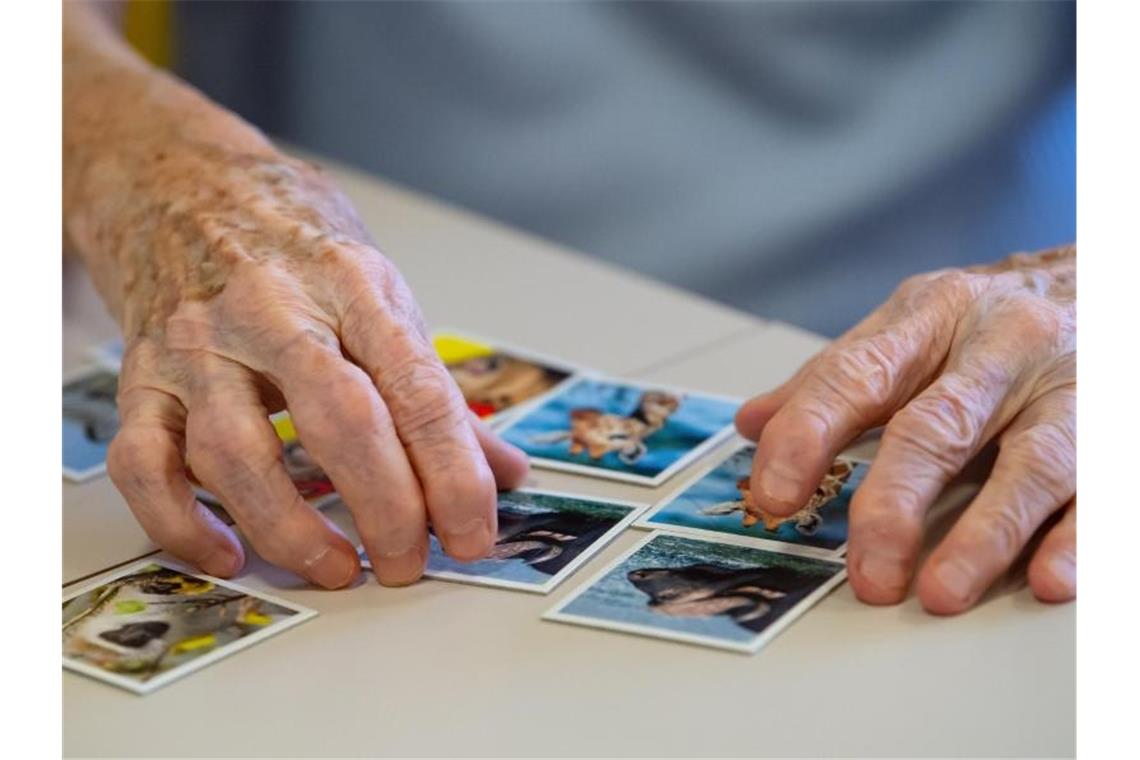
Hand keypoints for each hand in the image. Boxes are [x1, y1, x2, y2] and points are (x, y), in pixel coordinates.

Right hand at [88, 140, 527, 587]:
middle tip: (410, 564)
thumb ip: (434, 386)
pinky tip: (229, 554)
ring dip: (291, 529)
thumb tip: (503, 470)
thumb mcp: (377, 291)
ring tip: (338, 568)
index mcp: (352, 286)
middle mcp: (272, 312)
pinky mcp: (141, 378)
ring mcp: (198, 346)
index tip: (474, 533)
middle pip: (340, 422)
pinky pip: (145, 464)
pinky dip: (182, 523)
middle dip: (387, 507)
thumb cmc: (290, 241)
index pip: (418, 390)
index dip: (454, 473)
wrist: (176, 182)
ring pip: (236, 453)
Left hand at [735, 246, 1074, 612]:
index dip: (807, 434)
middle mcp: (999, 346)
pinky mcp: (1121, 428)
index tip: (772, 492)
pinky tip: (1050, 577)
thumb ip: (834, 378)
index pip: (854, 376)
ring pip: (1028, 462)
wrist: (1105, 276)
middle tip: (866, 570)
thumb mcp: (911, 324)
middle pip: (937, 427)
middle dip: (894, 503)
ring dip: (983, 534)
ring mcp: (1068, 386)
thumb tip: (752, 424)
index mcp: (930, 317)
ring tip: (941, 591)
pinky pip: (1101, 486)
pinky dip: (1078, 536)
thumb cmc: (994, 314)